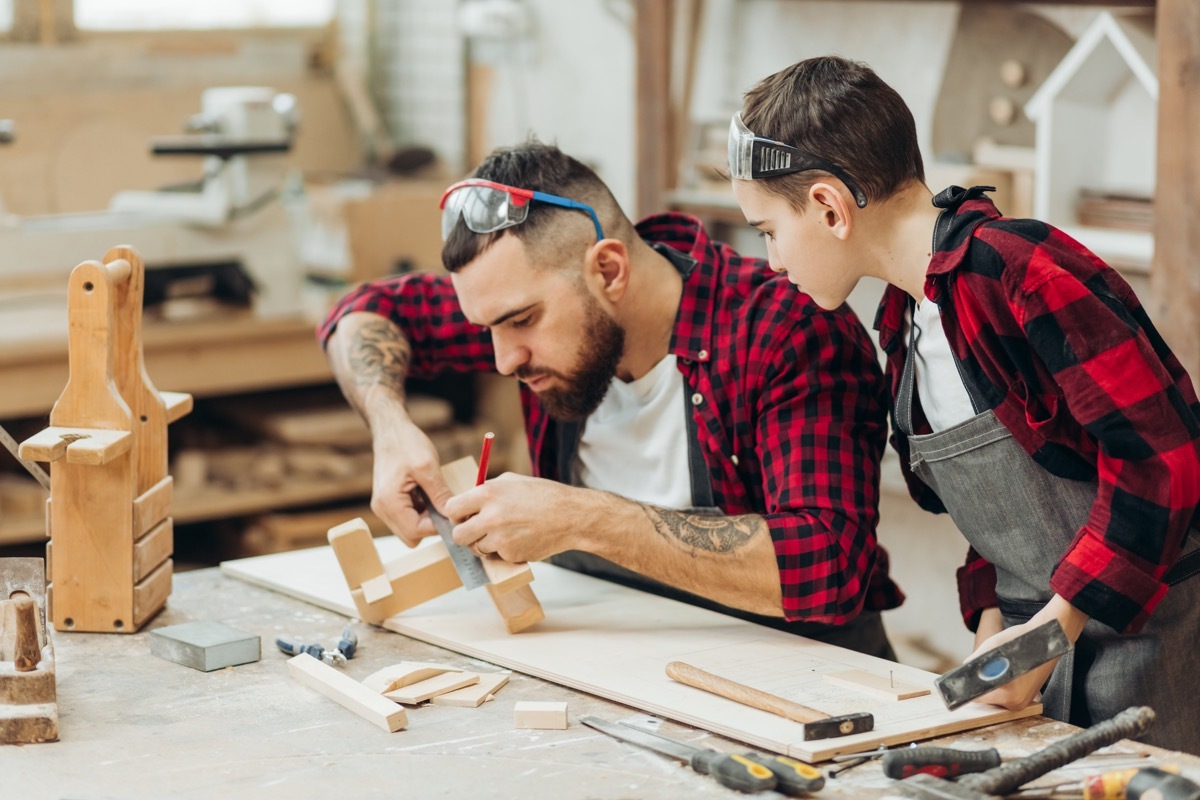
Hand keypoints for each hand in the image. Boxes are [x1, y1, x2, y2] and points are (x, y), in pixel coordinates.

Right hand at [369, 418, 453, 546]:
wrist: (390, 429)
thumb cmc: (406, 443)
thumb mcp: (427, 466)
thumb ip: (440, 493)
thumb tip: (454, 515)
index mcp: (389, 502)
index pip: (416, 531)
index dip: (438, 527)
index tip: (456, 515)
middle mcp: (382, 509)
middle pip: (412, 535)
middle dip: (432, 525)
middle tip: (447, 506)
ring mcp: (385, 507)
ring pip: (411, 529)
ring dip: (427, 518)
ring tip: (437, 496)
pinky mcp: (390, 502)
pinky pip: (409, 517)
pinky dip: (422, 511)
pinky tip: (429, 494)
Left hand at [443, 473, 598, 562]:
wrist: (571, 516)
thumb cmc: (544, 495)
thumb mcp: (512, 481)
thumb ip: (487, 490)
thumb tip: (468, 500)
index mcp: (487, 493)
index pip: (451, 509)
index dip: (456, 514)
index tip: (463, 516)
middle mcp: (490, 516)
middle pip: (457, 535)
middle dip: (465, 534)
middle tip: (476, 531)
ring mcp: (500, 538)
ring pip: (476, 548)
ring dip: (485, 544)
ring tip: (503, 534)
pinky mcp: (510, 555)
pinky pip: (496, 556)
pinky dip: (504, 551)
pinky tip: (519, 539)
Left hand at [967, 596, 1087, 711]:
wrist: (1049, 637)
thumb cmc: (1022, 640)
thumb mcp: (993, 647)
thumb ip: (976, 660)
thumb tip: (965, 669)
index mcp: (1008, 693)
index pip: (978, 697)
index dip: (968, 689)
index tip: (959, 684)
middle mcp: (1017, 702)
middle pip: (988, 699)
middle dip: (979, 687)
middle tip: (972, 674)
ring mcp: (1025, 702)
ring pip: (998, 697)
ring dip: (991, 686)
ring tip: (989, 670)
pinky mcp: (1029, 698)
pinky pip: (1008, 695)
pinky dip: (1002, 685)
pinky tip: (1001, 672)